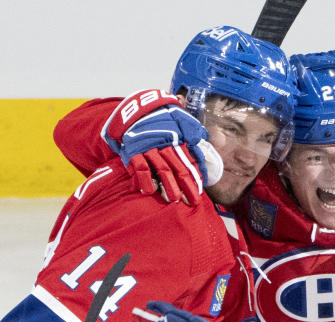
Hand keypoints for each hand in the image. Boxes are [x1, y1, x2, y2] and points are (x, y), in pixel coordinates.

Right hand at [102, 89, 222, 204]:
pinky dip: (144, 179)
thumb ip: (192, 131)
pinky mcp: (133, 151)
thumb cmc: (162, 116)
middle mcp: (165, 145)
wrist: (136, 107)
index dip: (196, 175)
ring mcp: (149, 148)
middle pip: (178, 167)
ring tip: (174, 199)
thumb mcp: (181, 119)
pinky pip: (139, 166)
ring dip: (168, 185)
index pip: (190, 160)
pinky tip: (149, 191)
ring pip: (161, 168)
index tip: (201, 189)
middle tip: (193, 201)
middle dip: (187, 185)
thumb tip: (200, 142)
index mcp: (178, 139)